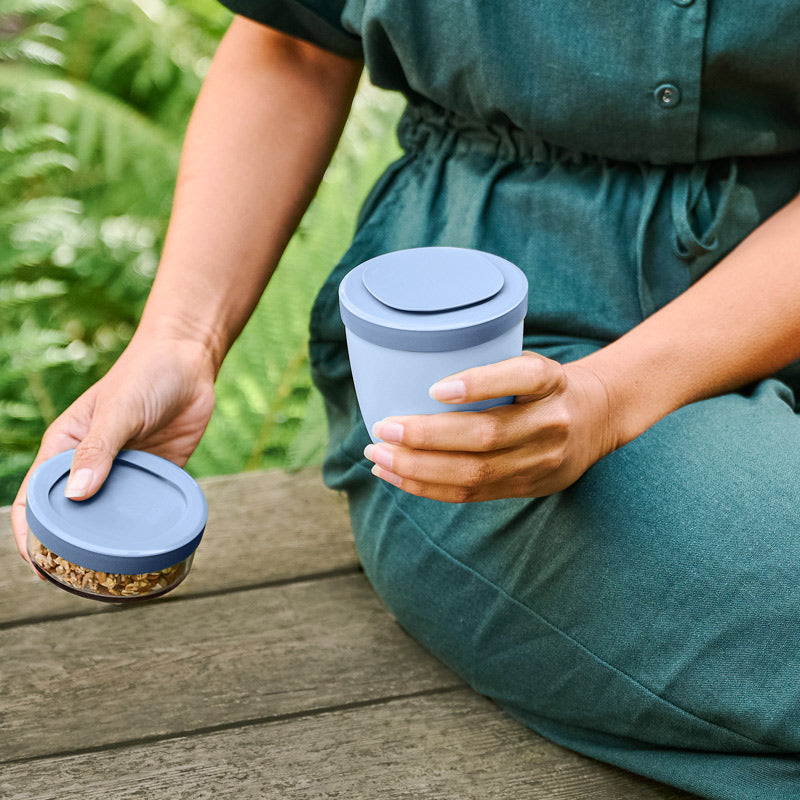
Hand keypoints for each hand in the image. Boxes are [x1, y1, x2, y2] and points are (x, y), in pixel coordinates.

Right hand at [11, 331, 215, 569]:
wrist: (190, 360)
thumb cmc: (145, 374)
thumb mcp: (119, 410)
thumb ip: (98, 450)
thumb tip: (76, 494)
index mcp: (65, 448)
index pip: (36, 497)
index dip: (30, 533)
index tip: (38, 565)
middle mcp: (91, 465)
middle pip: (72, 515)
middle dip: (69, 549)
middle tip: (80, 583)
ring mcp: (124, 472)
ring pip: (109, 517)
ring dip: (109, 543)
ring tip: (114, 578)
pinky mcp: (156, 474)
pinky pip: (146, 508)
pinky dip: (144, 529)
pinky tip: (150, 550)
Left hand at [363, 351, 617, 502]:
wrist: (597, 419)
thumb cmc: (542, 386)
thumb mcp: (531, 365)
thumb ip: (490, 371)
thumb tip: (406, 373)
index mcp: (551, 380)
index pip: (522, 377)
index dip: (479, 383)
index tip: (435, 388)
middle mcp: (551, 421)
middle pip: (486, 435)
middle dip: (426, 436)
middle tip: (382, 427)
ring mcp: (541, 459)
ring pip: (474, 472)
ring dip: (418, 467)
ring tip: (378, 455)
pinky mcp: (528, 486)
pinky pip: (471, 494)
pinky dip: (427, 486)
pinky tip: (395, 474)